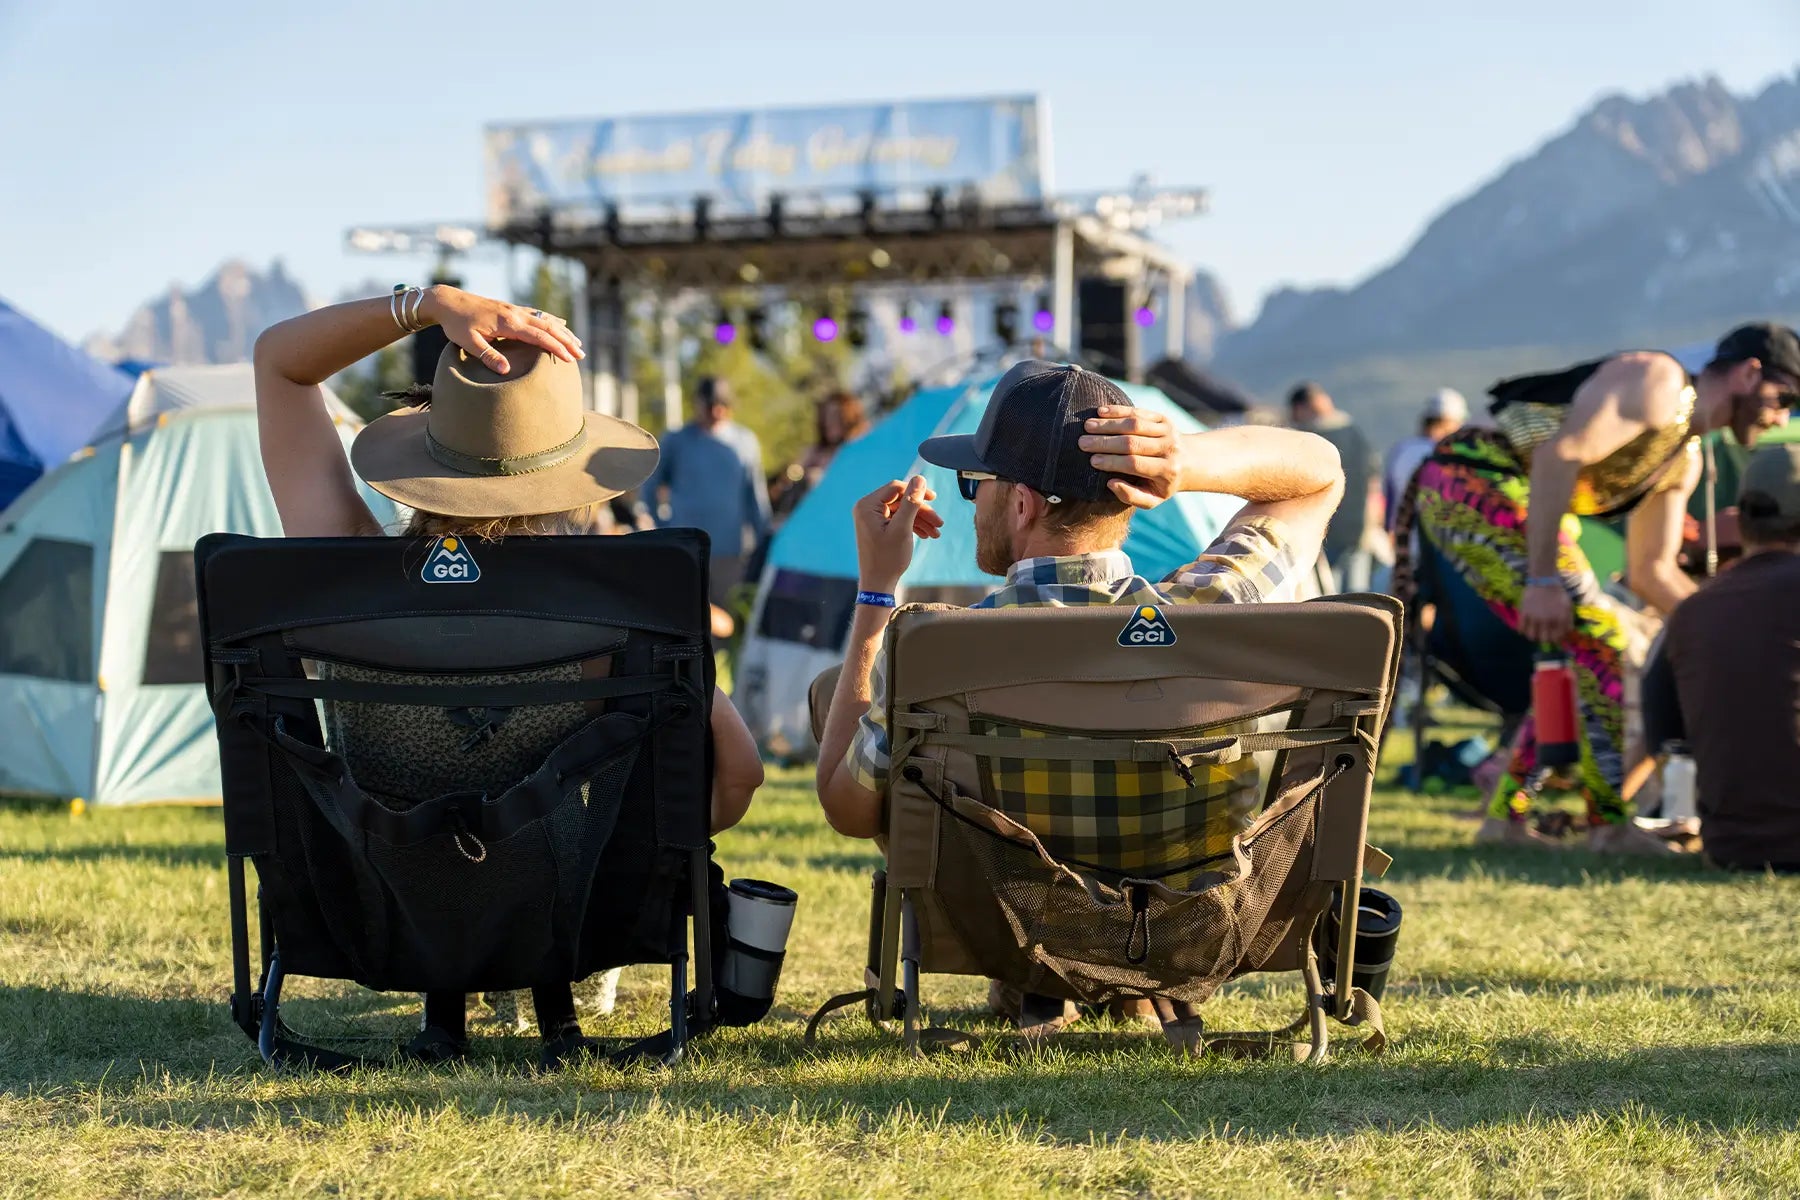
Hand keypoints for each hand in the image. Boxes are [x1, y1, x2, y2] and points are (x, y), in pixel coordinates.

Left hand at [419, 286, 583, 373]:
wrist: (447, 301)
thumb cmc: (456, 324)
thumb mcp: (468, 342)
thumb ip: (488, 355)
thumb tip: (506, 370)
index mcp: (508, 323)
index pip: (538, 336)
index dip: (556, 347)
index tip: (570, 358)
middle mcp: (515, 314)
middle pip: (548, 327)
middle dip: (566, 341)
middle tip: (581, 355)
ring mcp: (514, 309)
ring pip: (545, 320)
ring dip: (563, 331)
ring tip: (577, 343)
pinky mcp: (510, 309)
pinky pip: (537, 314)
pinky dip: (551, 321)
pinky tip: (559, 324)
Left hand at [853, 476, 941, 591]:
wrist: (878, 585)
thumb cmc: (888, 558)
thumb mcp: (903, 528)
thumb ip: (912, 502)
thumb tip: (920, 479)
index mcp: (867, 505)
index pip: (896, 488)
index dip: (917, 491)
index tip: (935, 499)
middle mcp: (866, 509)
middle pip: (901, 500)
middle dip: (921, 511)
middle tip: (940, 523)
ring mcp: (872, 519)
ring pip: (902, 511)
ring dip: (921, 520)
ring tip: (937, 533)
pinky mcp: (878, 528)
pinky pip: (898, 520)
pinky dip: (913, 526)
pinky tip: (927, 535)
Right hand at [1080, 406, 1186, 508]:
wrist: (1190, 462)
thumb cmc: (1163, 484)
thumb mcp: (1152, 499)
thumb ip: (1131, 496)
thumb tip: (1111, 483)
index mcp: (1167, 471)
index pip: (1134, 464)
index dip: (1112, 462)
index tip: (1092, 460)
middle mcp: (1169, 449)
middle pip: (1132, 443)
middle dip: (1104, 442)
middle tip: (1082, 442)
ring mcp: (1167, 431)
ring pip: (1134, 424)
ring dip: (1108, 424)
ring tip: (1087, 426)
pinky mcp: (1163, 418)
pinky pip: (1138, 412)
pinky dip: (1119, 411)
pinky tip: (1100, 412)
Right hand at [1519, 582, 1573, 643]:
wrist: (1544, 581)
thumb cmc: (1558, 594)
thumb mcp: (1568, 606)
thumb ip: (1568, 621)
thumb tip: (1566, 633)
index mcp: (1559, 619)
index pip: (1557, 638)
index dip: (1556, 639)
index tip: (1554, 636)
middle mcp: (1547, 620)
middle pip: (1544, 639)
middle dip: (1545, 639)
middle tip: (1545, 635)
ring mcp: (1534, 617)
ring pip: (1531, 636)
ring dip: (1534, 637)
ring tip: (1534, 633)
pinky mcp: (1524, 613)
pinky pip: (1521, 628)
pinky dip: (1523, 631)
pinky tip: (1525, 629)